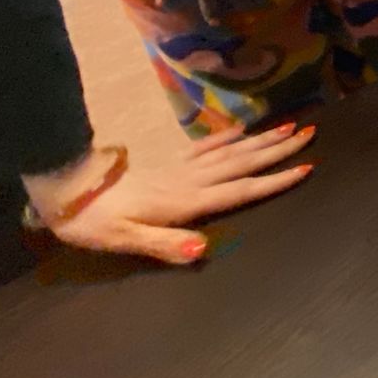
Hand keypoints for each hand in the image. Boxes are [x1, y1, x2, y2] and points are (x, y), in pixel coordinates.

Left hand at [22, 124, 316, 264]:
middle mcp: (190, 181)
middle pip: (242, 163)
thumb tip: (202, 250)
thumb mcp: (124, 240)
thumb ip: (164, 245)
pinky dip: (226, 137)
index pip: (239, 190)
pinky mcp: (166, 164)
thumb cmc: (93, 222)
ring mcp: (179, 169)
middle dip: (278, 150)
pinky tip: (239, 130)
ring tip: (289, 126)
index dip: (274, 180)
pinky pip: (204, 147)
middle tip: (311, 134)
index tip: (306, 167)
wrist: (66, 189)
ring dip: (261, 140)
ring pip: (230, 152)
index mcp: (186, 202)